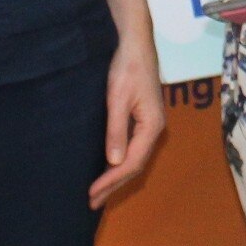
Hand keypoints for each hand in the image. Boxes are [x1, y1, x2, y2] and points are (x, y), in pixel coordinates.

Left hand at [89, 36, 166, 209]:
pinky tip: (108, 168)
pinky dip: (119, 163)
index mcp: (152, 126)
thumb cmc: (127, 68)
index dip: (112, 180)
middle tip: (92, 202)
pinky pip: (132, 148)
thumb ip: (116, 130)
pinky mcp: (142, 119)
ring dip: (116, 177)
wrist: (136, 44)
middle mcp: (154, 129)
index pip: (132, 163)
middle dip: (113, 185)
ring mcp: (149, 125)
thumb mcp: (117, 98)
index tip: (92, 193)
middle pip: (135, 165)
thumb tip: (114, 163)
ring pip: (134, 159)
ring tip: (98, 193)